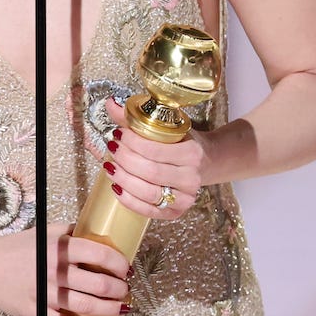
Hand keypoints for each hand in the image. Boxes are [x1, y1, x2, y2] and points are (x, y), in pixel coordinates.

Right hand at [0, 224, 130, 315]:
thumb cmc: (16, 248)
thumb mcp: (45, 232)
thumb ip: (71, 233)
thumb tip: (98, 234)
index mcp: (59, 248)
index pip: (100, 254)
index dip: (120, 264)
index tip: (126, 269)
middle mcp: (55, 271)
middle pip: (100, 284)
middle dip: (119, 290)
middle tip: (124, 290)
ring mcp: (46, 294)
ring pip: (88, 306)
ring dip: (111, 309)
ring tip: (121, 308)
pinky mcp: (37, 313)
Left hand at [90, 96, 204, 218]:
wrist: (205, 162)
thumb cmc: (183, 142)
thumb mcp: (166, 126)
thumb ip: (137, 117)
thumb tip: (110, 103)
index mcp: (192, 153)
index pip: (154, 150)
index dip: (131, 143)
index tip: (117, 134)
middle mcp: (191, 178)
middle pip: (150, 172)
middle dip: (125, 160)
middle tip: (112, 149)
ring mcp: (185, 198)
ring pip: (148, 193)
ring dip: (123, 179)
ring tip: (110, 167)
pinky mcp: (176, 212)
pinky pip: (148, 211)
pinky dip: (128, 200)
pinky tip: (117, 187)